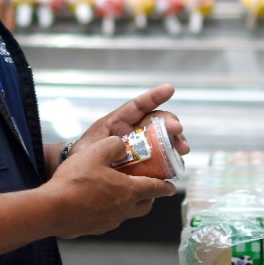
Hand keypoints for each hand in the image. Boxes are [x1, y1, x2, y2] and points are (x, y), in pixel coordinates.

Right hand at [46, 84, 189, 238]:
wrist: (52, 209)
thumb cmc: (75, 182)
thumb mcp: (96, 152)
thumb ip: (114, 145)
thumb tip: (122, 145)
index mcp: (128, 191)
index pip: (155, 189)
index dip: (165, 186)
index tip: (171, 186)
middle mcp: (123, 209)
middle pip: (145, 206)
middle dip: (149, 197)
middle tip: (147, 188)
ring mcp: (109, 222)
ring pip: (126, 213)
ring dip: (128, 204)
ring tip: (118, 193)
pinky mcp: (94, 229)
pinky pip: (108, 219)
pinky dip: (109, 211)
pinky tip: (96, 202)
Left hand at [60, 83, 189, 166]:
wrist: (82, 175)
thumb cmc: (84, 157)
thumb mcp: (88, 149)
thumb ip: (101, 145)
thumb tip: (119, 144)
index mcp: (118, 123)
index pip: (137, 106)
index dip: (153, 96)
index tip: (169, 89)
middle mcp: (133, 131)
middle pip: (156, 122)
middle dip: (170, 123)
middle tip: (177, 131)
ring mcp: (141, 146)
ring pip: (164, 139)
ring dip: (176, 142)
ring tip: (181, 150)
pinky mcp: (146, 162)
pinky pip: (163, 159)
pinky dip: (172, 161)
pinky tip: (177, 165)